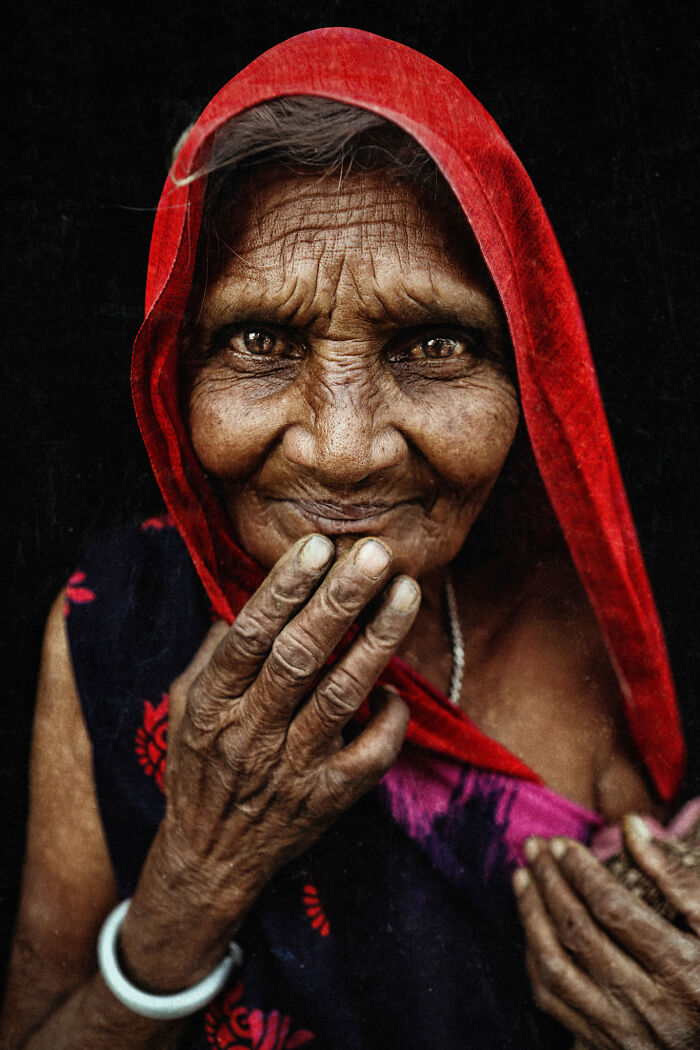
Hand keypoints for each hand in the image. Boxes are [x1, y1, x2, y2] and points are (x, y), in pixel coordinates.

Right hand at [122, 533, 415, 985]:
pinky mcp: (327, 799)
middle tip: (374, 553)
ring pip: (342, 696)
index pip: (249, 636)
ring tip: (405, 591)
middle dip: (340, 600)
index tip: (316, 546)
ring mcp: (292, 768)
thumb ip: (213, 655)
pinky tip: (399, 690)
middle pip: (300, 657)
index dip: (283, 589)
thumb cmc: (199, 770)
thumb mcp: (184, 708)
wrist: (209, 860)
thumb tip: (243, 601)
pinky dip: (390, 721)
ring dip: (377, 641)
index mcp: (212, 704)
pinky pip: (370, 757)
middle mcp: (251, 733)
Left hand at [513, 818, 699, 1047]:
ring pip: (555, 966)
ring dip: (531, 915)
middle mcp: (646, 1003)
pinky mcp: (603, 1043)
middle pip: (578, 932)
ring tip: (522, 877)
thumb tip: (631, 826)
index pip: (613, 909)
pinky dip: (534, 958)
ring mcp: (621, 1028)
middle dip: (549, 881)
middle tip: (535, 847)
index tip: (563, 844)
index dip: (581, 871)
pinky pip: (552, 998)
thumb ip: (675, 876)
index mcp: (679, 968)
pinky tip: (531, 925)